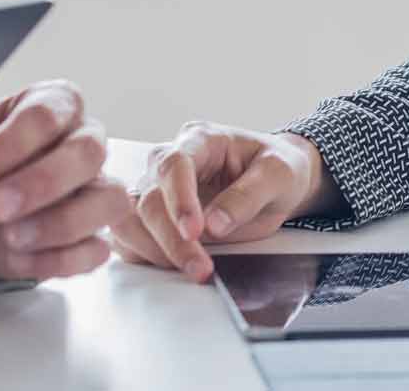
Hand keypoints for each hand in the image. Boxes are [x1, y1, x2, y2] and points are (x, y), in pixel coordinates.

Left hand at [0, 79, 129, 282]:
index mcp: (52, 105)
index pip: (48, 114)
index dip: (11, 145)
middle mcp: (82, 142)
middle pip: (89, 152)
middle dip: (43, 182)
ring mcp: (93, 190)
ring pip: (109, 200)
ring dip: (62, 223)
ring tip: (11, 237)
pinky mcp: (90, 236)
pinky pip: (96, 249)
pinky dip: (60, 258)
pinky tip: (19, 258)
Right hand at [110, 123, 330, 282]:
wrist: (276, 182)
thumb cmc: (277, 169)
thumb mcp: (278, 174)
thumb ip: (248, 196)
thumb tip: (214, 225)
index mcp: (201, 140)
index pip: (174, 164)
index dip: (179, 199)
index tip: (196, 231)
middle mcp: (169, 161)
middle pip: (149, 198)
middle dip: (171, 238)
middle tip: (200, 266)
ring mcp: (157, 189)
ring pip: (130, 219)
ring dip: (153, 250)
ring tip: (192, 268)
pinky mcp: (153, 217)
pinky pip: (130, 237)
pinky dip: (144, 255)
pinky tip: (171, 266)